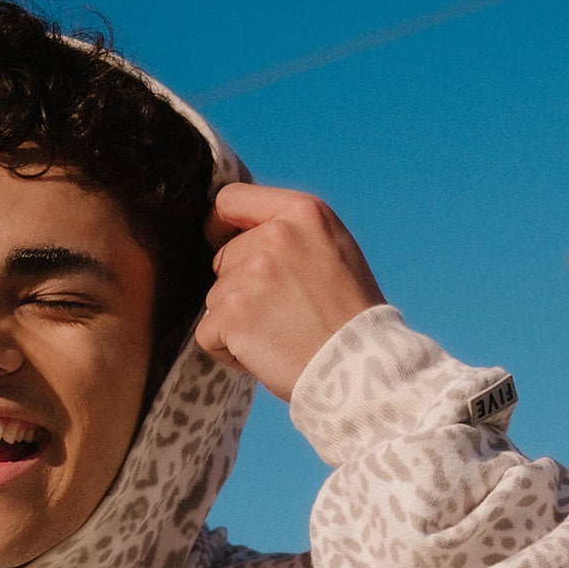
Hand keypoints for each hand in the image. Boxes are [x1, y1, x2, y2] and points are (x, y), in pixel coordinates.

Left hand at [194, 183, 384, 400]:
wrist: (361, 367)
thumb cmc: (349, 316)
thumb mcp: (333, 248)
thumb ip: (289, 231)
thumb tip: (235, 232)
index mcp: (302, 212)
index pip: (230, 200)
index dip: (222, 226)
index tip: (225, 245)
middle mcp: (275, 235)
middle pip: (223, 258)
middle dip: (241, 288)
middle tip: (284, 314)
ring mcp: (251, 274)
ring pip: (215, 298)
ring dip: (237, 323)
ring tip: (281, 336)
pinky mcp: (234, 314)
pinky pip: (208, 333)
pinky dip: (229, 352)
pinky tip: (265, 355)